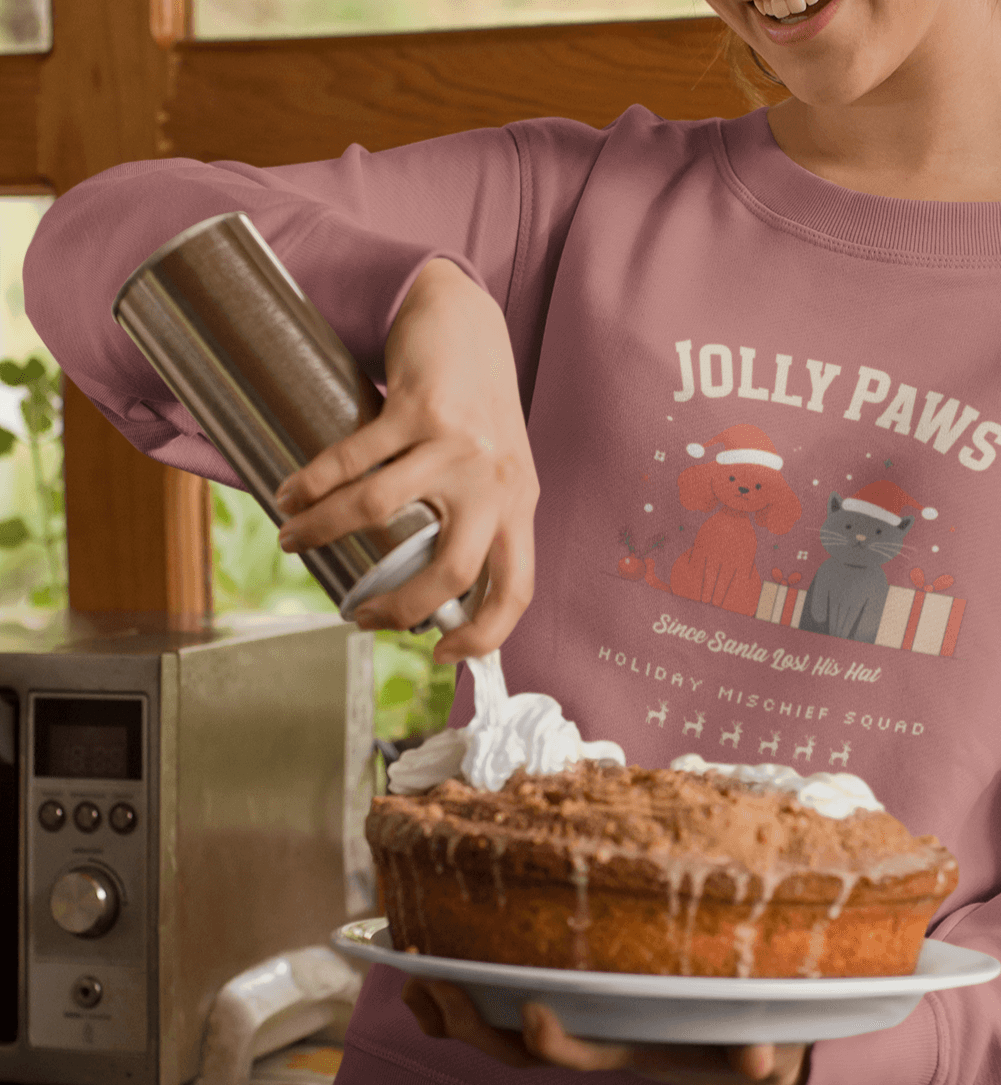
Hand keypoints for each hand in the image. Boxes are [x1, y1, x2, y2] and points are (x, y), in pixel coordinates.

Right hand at [273, 258, 536, 662]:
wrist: (466, 321)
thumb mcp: (495, 474)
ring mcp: (458, 445)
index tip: (444, 655)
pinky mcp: (418, 407)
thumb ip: (477, 526)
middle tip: (360, 615)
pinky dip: (312, 483)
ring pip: (380, 510)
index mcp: (520, 507)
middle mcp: (496, 482)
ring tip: (293, 541)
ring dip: (325, 533)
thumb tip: (434, 600)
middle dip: (398, 606)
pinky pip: (353, 458)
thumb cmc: (476, 413)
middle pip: (451, 569)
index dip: (485, 635)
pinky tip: (290, 496)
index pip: (516, 590)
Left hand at [401, 977, 810, 1084]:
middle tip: (430, 981)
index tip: (532, 1011)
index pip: (586, 1056)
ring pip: (496, 1037)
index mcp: (633, 1053)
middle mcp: (592, 1045)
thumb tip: (760, 1062)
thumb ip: (755, 1054)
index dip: (556, 1043)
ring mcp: (573, 1033)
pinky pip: (499, 1014)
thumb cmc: (746, 1048)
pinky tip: (427, 968)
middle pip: (516, 1053)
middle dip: (471, 1023)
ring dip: (450, 1014)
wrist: (738, 1062)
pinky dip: (460, 998)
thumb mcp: (758, 1051)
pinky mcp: (565, 1012)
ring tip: (408, 979)